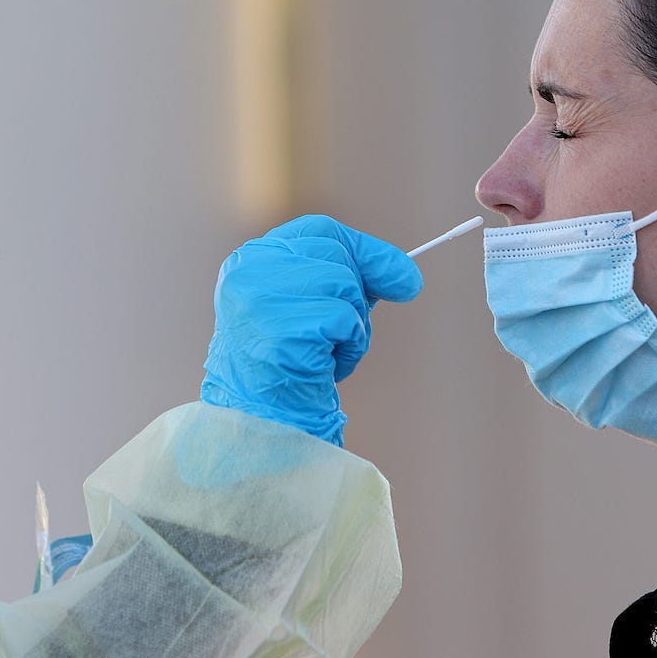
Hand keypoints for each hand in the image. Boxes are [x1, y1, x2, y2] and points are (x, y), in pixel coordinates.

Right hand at [200, 215, 422, 445]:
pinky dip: (350, 347)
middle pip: (335, 255)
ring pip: (344, 286)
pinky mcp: (282, 330)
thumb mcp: (313, 309)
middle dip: (358, 293)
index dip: (363, 249)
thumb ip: (351, 281)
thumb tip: (409, 276)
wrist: (260, 425)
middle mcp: (248, 274)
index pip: (318, 232)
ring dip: (353, 326)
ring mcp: (261, 301)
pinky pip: (344, 320)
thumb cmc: (289, 367)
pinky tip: (326, 367)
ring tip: (327, 353)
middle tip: (343, 332)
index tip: (400, 275)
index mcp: (248, 263)